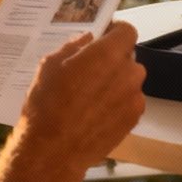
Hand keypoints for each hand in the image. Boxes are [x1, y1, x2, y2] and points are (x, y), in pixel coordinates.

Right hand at [17, 22, 145, 173]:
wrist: (53, 151)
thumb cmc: (47, 104)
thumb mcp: (50, 65)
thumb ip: (73, 47)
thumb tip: (88, 40)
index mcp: (108, 54)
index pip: (127, 31)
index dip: (115, 32)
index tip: (103, 38)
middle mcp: (128, 72)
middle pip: (128, 57)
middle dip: (113, 60)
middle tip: (91, 71)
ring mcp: (134, 97)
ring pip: (129, 81)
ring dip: (117, 82)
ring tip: (92, 97)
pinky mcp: (134, 119)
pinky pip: (130, 102)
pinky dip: (118, 103)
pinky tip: (97, 114)